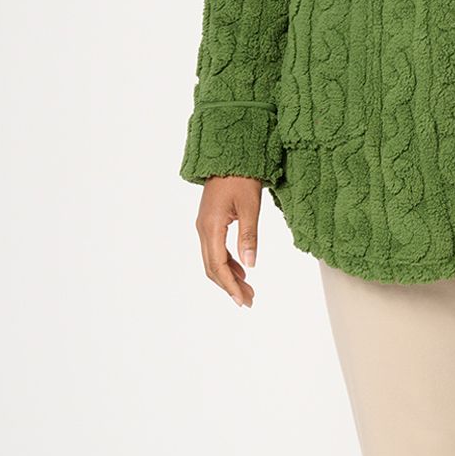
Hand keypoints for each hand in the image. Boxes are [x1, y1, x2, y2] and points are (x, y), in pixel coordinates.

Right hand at [195, 175, 263, 306]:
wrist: (229, 154)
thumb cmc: (241, 177)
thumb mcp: (250, 206)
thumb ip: (249, 237)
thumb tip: (250, 265)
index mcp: (211, 227)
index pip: (218, 266)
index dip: (230, 286)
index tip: (242, 301)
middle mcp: (204, 229)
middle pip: (212, 267)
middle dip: (229, 286)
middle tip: (248, 301)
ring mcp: (205, 226)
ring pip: (213, 260)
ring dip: (229, 276)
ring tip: (248, 290)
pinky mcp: (210, 222)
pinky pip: (215, 249)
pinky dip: (227, 263)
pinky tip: (241, 270)